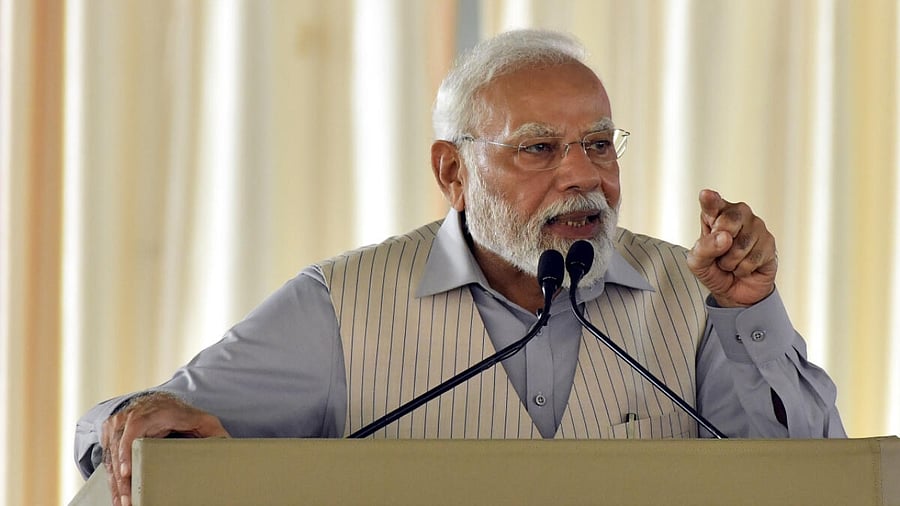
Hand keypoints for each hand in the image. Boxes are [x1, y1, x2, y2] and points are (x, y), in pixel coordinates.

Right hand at [101, 392, 229, 505]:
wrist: (156, 401)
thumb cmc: (178, 413)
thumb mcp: (199, 419)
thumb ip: (212, 431)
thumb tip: (227, 444)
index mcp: (149, 412)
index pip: (133, 429)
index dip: (126, 451)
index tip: (126, 472)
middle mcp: (128, 418)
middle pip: (118, 451)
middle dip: (122, 479)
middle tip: (129, 500)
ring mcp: (115, 428)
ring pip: (110, 460)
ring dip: (116, 485)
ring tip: (124, 504)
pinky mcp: (109, 438)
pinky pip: (107, 463)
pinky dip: (113, 482)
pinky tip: (119, 498)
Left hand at [686, 189, 777, 306]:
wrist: (733, 290)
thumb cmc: (713, 269)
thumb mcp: (697, 262)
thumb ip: (704, 248)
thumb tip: (724, 237)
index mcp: (715, 214)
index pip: (712, 204)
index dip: (710, 201)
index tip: (706, 195)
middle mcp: (738, 214)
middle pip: (730, 220)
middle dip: (720, 244)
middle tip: (719, 252)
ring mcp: (756, 226)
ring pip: (741, 245)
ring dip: (730, 262)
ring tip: (731, 262)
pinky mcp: (769, 242)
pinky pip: (753, 258)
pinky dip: (743, 269)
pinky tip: (743, 267)